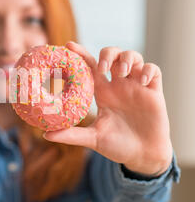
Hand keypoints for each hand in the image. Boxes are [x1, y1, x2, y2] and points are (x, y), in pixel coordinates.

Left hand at [43, 41, 172, 175]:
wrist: (143, 156)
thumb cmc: (117, 146)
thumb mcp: (93, 138)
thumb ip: (71, 135)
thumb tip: (46, 135)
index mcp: (103, 92)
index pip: (91, 66)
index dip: (81, 54)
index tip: (68, 45)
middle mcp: (118, 85)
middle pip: (113, 55)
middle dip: (108, 54)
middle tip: (104, 68)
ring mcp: (136, 87)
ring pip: (134, 57)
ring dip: (127, 59)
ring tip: (122, 73)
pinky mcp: (153, 91)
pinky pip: (154, 70)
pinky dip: (148, 70)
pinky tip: (142, 82)